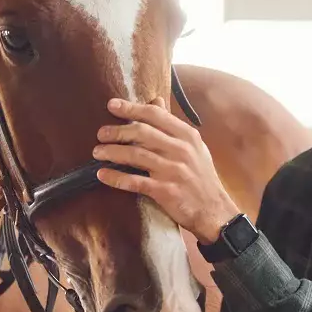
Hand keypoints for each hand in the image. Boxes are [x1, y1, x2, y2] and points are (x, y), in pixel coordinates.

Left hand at [93, 97, 239, 244]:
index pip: (155, 115)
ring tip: (97, 152)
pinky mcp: (165, 191)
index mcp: (187, 136)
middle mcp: (180, 150)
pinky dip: (116, 177)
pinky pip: (135, 181)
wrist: (214, 211)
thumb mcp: (193, 146)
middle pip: (142, 133)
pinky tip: (103, 174)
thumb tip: (156, 101)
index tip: (112, 105)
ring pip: (135, 155)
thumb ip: (172, 124)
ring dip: (112, 152)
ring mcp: (173, 170)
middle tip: (101, 133)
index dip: (131, 108)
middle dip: (117, 131)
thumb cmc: (201, 177)